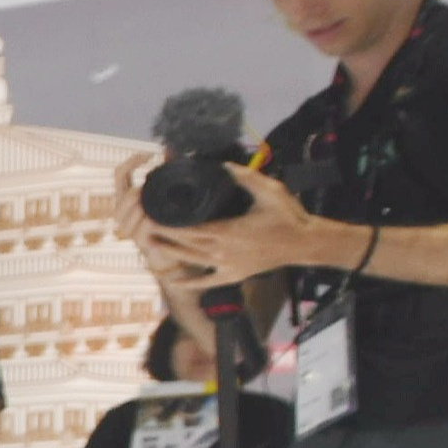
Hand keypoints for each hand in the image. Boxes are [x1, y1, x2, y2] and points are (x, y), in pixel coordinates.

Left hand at [143, 159, 332, 290]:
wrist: (304, 243)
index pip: (190, 229)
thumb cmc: (288, 215)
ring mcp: (227, 267)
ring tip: (150, 245)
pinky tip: (173, 281)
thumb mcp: (269, 190)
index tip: (151, 214)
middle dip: (164, 236)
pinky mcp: (234, 276)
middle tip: (143, 226)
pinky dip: (189, 283)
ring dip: (170, 254)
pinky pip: (207, 282)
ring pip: (191, 262)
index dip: (168, 224)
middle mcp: (223, 252)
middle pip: (186, 245)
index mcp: (228, 232)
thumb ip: (245, 177)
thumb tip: (221, 164)